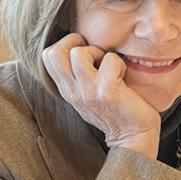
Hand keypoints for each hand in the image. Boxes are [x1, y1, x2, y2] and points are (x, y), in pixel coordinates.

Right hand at [42, 32, 159, 157]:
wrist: (133, 138)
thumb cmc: (116, 112)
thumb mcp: (88, 96)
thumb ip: (79, 77)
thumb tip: (79, 49)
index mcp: (67, 90)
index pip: (47, 56)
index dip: (65, 45)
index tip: (84, 51)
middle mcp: (73, 91)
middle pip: (54, 53)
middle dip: (75, 41)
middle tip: (93, 52)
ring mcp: (89, 91)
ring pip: (79, 53)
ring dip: (98, 52)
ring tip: (109, 66)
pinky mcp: (107, 91)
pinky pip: (110, 59)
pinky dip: (119, 63)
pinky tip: (123, 76)